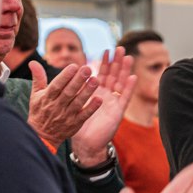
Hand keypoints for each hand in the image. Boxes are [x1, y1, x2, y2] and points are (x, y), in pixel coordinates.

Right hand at [27, 62, 99, 148]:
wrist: (42, 136)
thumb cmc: (39, 111)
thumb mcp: (35, 95)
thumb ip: (38, 78)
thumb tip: (33, 62)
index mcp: (47, 98)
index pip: (56, 85)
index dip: (65, 76)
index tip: (74, 66)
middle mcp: (57, 106)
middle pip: (69, 92)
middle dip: (78, 80)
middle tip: (88, 69)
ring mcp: (66, 116)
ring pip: (78, 103)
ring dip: (87, 92)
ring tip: (96, 80)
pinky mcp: (75, 124)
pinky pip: (84, 115)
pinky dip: (91, 108)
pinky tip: (99, 99)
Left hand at [71, 48, 136, 165]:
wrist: (85, 143)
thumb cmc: (77, 124)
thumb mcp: (70, 104)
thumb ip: (67, 89)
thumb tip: (59, 77)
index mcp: (95, 92)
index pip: (101, 74)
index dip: (104, 63)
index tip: (106, 50)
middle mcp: (106, 95)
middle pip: (113, 75)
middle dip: (117, 62)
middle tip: (120, 48)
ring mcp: (113, 103)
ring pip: (121, 83)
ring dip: (125, 70)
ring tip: (128, 57)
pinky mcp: (118, 112)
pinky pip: (125, 98)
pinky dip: (129, 87)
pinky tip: (133, 77)